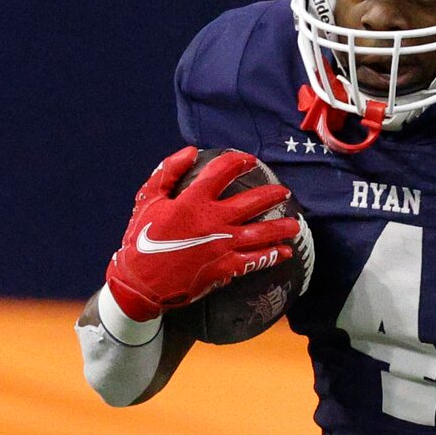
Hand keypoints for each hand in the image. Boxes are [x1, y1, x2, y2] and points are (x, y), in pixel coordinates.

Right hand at [104, 148, 301, 322]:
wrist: (140, 282)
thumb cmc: (140, 239)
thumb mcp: (147, 199)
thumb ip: (168, 172)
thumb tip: (190, 151)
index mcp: (193, 201)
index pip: (222, 172)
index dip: (238, 162)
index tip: (249, 160)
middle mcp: (213, 221)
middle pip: (251, 202)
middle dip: (271, 195)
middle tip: (284, 193)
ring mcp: (222, 246)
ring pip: (260, 233)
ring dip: (280, 228)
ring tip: (295, 224)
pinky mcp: (224, 268)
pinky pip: (254, 261)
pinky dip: (271, 256)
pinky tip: (283, 252)